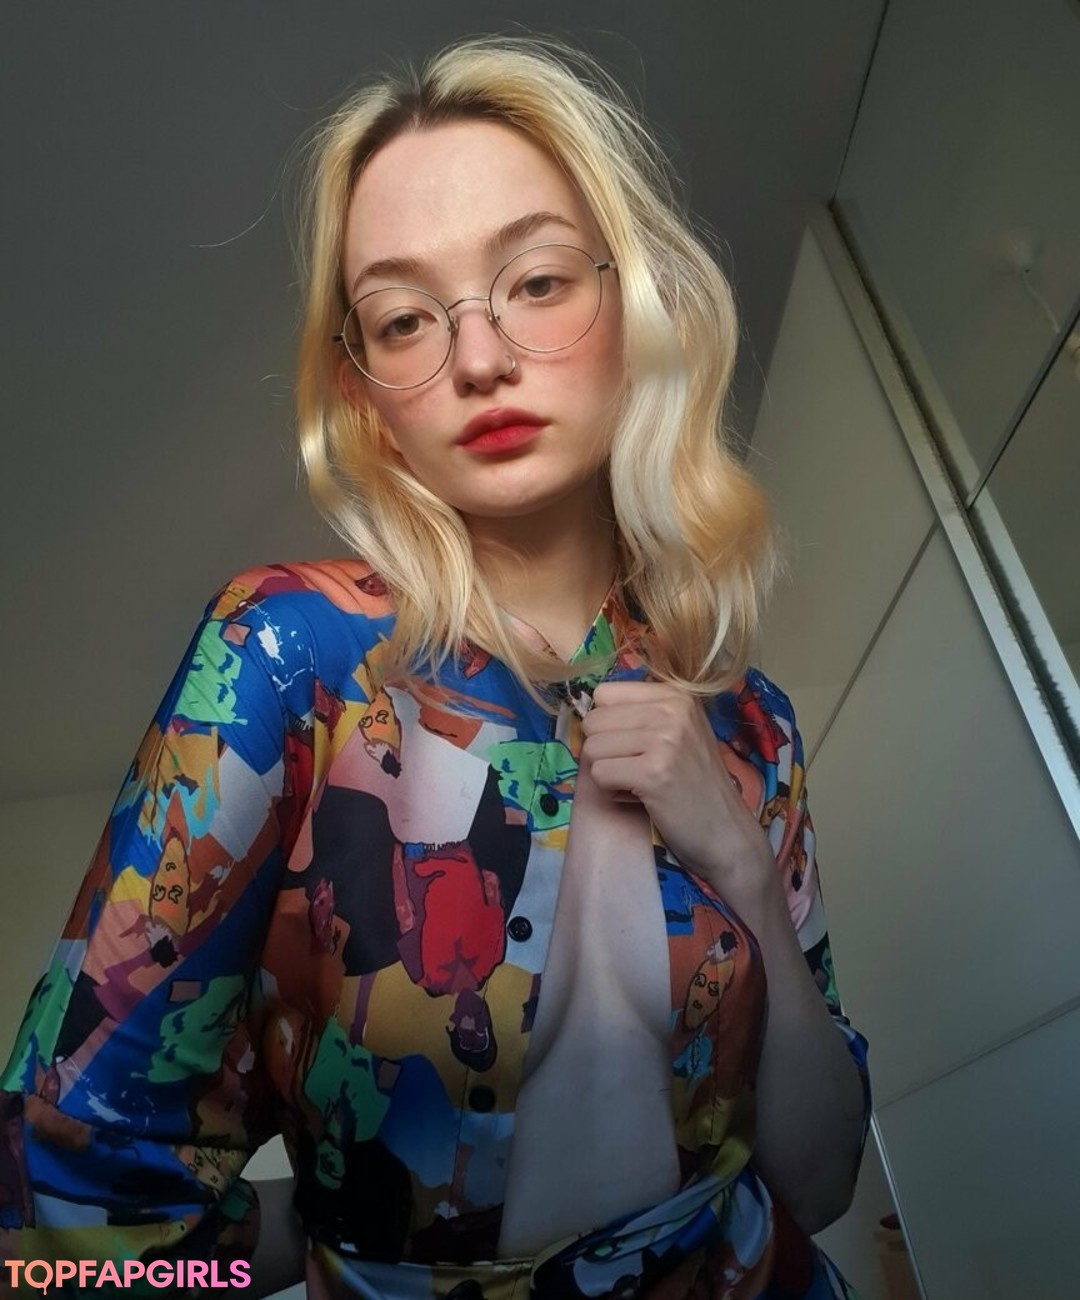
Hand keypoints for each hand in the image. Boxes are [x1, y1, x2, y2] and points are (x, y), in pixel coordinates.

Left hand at [580, 681, 779, 907]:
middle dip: (605, 751)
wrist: (726, 830)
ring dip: (607, 773)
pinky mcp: (653, 773)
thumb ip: (641, 713)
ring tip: (639, 783)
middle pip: (593, 721)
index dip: (607, 724)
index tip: (632, 745)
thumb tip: (589, 710)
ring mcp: (664, 740)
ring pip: (592, 748)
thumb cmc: (694, 782)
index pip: (604, 694)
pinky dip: (612, 791)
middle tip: (636, 768)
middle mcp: (672, 710)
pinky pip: (599, 774)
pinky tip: (639, 797)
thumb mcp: (678, 731)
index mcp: (675, 695)